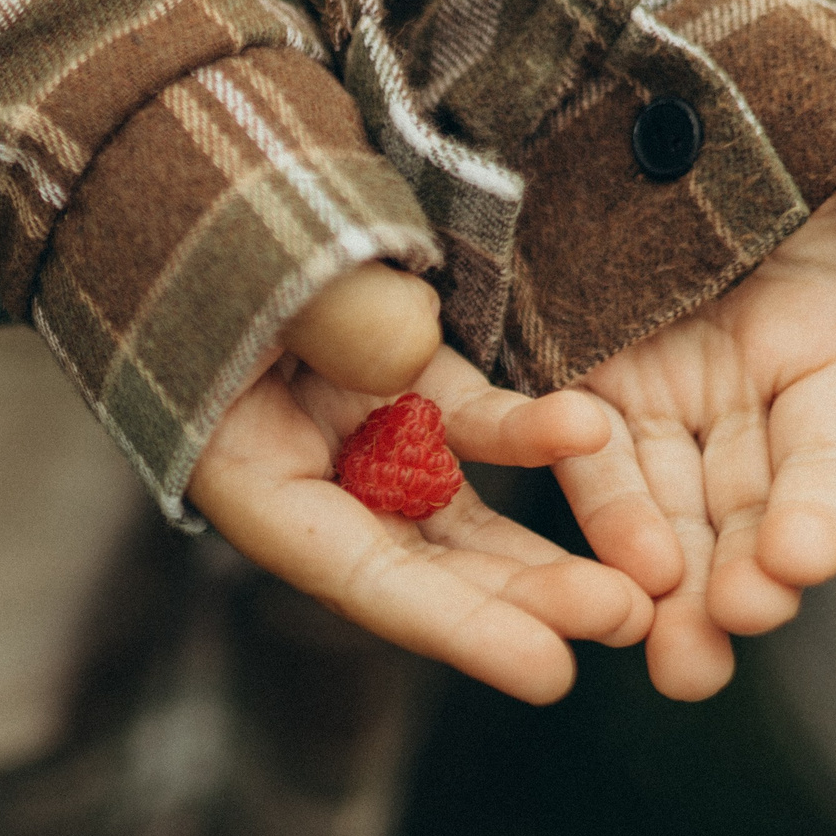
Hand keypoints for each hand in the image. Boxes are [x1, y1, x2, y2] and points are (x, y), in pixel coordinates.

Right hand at [187, 264, 652, 705]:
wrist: (192, 164)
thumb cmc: (210, 222)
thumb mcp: (252, 266)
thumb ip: (329, 314)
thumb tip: (408, 356)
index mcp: (239, 471)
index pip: (358, 576)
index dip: (456, 627)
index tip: (552, 671)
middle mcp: (301, 476)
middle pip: (421, 568)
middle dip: (521, 601)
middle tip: (623, 621)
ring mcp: (354, 433)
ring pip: (460, 519)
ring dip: (545, 555)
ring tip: (643, 584)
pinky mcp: (402, 382)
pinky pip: (476, 424)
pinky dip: (532, 434)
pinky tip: (591, 432)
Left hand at [556, 119, 835, 700]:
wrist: (652, 62)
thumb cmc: (783, 90)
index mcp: (821, 349)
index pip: (831, 449)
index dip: (821, 505)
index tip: (803, 561)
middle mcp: (741, 395)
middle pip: (747, 508)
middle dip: (742, 580)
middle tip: (728, 637)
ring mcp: (657, 397)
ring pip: (667, 514)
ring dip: (669, 590)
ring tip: (673, 662)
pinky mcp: (575, 386)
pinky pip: (583, 466)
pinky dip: (596, 524)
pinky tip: (598, 586)